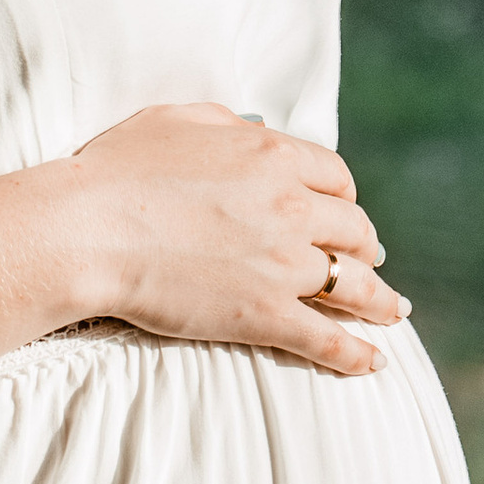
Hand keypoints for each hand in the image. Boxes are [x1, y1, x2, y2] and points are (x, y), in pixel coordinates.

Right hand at [65, 101, 406, 375]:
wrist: (88, 230)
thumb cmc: (118, 170)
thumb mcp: (177, 120)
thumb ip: (226, 122)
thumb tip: (251, 129)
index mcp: (273, 156)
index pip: (335, 179)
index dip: (344, 199)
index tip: (343, 214)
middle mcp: (290, 207)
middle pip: (354, 230)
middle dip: (365, 246)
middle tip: (368, 260)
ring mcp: (283, 264)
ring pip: (354, 284)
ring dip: (380, 300)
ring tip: (395, 311)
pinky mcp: (265, 314)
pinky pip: (327, 338)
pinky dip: (356, 354)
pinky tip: (373, 363)